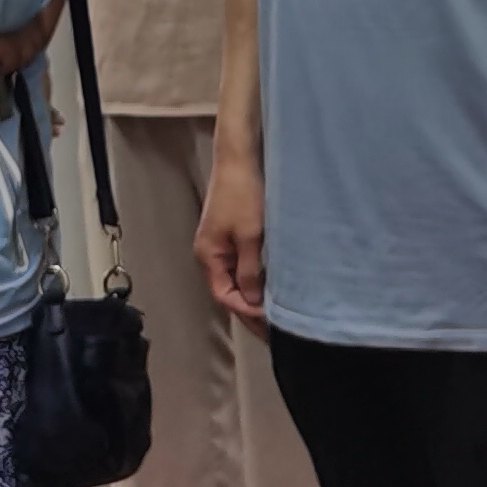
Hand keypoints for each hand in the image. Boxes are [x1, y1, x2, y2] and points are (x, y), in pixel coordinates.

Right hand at [196, 149, 267, 325]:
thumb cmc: (243, 195)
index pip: (224, 296)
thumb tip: (252, 303)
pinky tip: (272, 283)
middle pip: (229, 290)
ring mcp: (221, 243)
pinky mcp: (232, 233)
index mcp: (209, 256)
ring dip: (254, 294)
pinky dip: (256, 276)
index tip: (270, 324)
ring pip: (237, 278)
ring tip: (277, 310)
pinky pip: (242, 264)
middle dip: (250, 309)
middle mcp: (211, 253)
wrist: (240, 158)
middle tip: (275, 328)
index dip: (246, 312)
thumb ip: (250, 270)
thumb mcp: (250, 235)